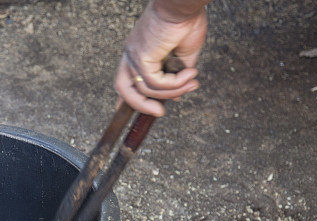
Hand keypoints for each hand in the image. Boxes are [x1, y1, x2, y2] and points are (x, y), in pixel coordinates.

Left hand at [114, 0, 207, 115]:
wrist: (184, 4)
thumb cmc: (185, 21)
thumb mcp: (183, 54)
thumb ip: (177, 74)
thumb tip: (178, 94)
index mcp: (137, 51)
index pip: (125, 79)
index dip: (126, 98)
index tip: (129, 110)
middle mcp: (131, 54)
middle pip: (123, 89)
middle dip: (139, 105)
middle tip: (160, 113)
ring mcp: (134, 56)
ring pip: (147, 89)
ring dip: (173, 91)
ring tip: (192, 83)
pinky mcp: (141, 57)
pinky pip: (156, 83)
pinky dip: (174, 84)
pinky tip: (190, 75)